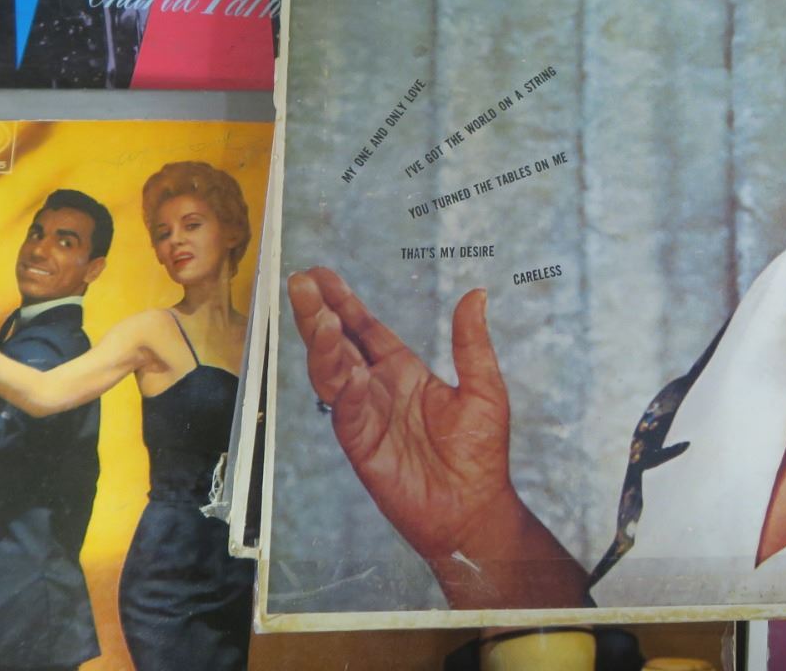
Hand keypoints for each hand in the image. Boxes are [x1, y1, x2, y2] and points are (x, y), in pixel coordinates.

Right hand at [289, 268, 514, 558]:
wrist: (474, 509)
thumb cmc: (480, 454)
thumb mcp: (484, 387)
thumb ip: (471, 342)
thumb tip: (476, 293)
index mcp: (403, 371)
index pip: (366, 329)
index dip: (343, 302)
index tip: (321, 275)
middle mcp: (378, 389)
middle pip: (339, 344)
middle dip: (319, 313)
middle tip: (301, 282)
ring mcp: (366, 416)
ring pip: (332, 373)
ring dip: (322, 344)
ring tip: (318, 315)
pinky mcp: (362, 445)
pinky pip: (347, 412)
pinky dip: (343, 389)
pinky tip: (345, 368)